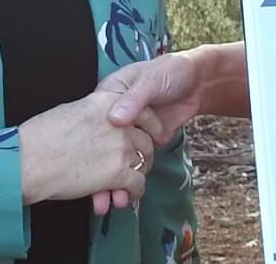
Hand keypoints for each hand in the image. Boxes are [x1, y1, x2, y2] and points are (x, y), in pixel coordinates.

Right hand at [17, 90, 162, 208]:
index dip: (149, 126)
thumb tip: (100, 121)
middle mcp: (120, 123)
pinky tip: (125, 197)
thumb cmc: (40, 135)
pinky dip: (134, 193)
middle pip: (146, 139)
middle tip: (138, 163)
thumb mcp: (71, 111)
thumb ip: (94, 114)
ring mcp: (121, 148)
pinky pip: (138, 184)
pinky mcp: (118, 173)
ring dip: (139, 174)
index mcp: (107, 101)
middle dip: (144, 153)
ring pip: (144, 162)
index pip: (143, 111)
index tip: (148, 134)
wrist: (28, 159)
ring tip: (129, 182)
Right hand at [88, 52, 205, 215]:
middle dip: (98, 174)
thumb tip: (116, 120)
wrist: (196, 83)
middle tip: (96, 194)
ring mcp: (127, 135)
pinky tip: (121, 198)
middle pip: (100, 150)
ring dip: (109, 185)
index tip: (80, 164)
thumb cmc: (168, 73)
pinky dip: (126, 185)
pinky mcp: (141, 146)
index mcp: (108, 97)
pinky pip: (129, 167)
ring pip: (111, 163)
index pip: (91, 123)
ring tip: (105, 203)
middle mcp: (113, 119)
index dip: (86, 144)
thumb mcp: (149, 81)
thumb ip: (134, 99)